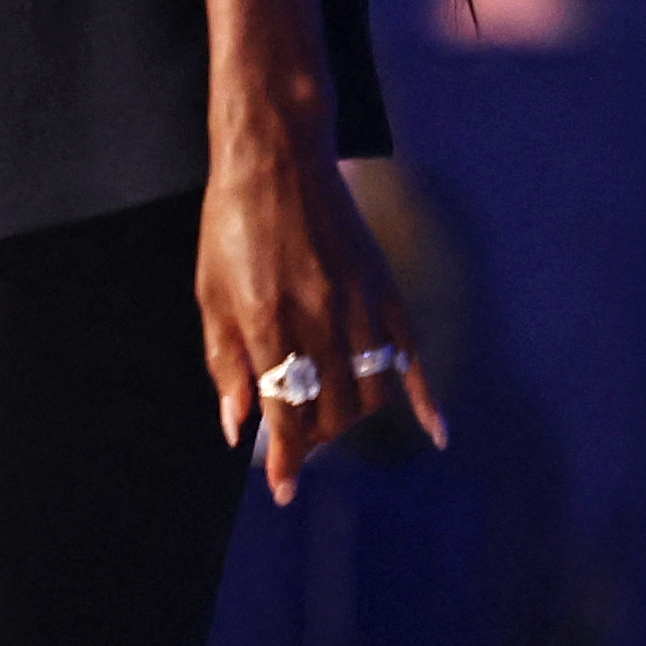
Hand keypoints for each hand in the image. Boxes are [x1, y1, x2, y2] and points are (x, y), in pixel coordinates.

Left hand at [199, 137, 442, 503]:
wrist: (276, 156)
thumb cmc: (231, 224)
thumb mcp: (210, 291)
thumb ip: (225, 361)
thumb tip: (238, 427)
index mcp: (267, 320)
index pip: (285, 413)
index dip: (285, 460)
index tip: (283, 490)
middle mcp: (319, 319)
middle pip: (332, 413)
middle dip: (314, 440)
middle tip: (296, 441)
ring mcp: (359, 305)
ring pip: (371, 395)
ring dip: (353, 423)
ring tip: (330, 422)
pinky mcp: (386, 290)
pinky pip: (412, 355)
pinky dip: (426, 399)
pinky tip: (436, 433)